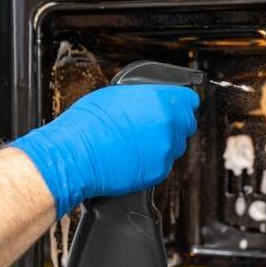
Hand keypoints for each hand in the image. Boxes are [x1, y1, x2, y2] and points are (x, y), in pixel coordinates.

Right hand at [11, 85, 199, 216]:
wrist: (75, 155)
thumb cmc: (87, 124)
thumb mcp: (116, 94)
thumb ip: (145, 96)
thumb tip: (151, 99)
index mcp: (161, 101)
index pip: (190, 100)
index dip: (181, 103)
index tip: (177, 106)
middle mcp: (169, 125)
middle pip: (186, 124)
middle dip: (173, 124)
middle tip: (151, 125)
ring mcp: (166, 150)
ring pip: (175, 145)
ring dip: (162, 143)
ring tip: (136, 142)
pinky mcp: (159, 171)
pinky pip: (163, 164)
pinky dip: (153, 161)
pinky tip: (132, 156)